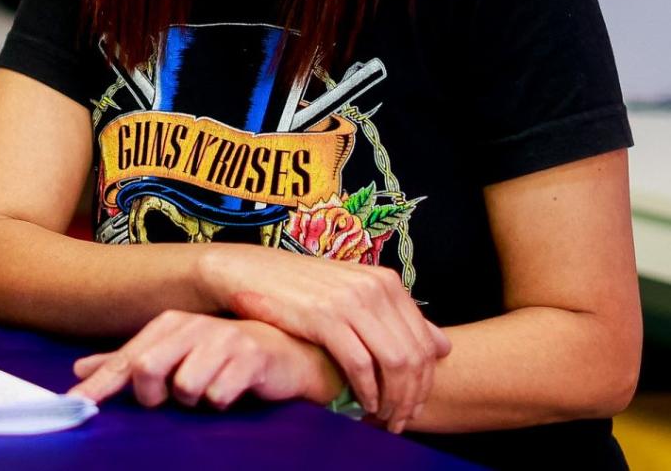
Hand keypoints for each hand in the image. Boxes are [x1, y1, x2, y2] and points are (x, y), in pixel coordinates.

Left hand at [68, 310, 339, 410]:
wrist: (286, 355)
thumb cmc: (223, 356)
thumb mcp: (173, 356)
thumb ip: (127, 363)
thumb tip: (79, 370)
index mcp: (168, 325)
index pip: (124, 360)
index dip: (99, 385)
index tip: (73, 404)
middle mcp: (191, 326)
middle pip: (147, 369)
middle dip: (155, 394)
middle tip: (174, 397)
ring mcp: (221, 339)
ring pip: (185, 386)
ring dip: (196, 399)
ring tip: (213, 387)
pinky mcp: (250, 356)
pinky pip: (219, 394)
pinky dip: (222, 401)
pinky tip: (235, 388)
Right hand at [201, 243, 450, 431]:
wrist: (247, 271)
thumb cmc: (298, 287)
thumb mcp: (352, 294)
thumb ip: (396, 317)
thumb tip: (443, 344)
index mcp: (385, 281)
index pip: (426, 342)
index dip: (426, 382)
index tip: (412, 405)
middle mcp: (374, 287)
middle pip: (414, 356)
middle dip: (412, 397)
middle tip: (400, 420)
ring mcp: (350, 300)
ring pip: (394, 362)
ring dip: (393, 399)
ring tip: (383, 418)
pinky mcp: (324, 316)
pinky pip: (360, 364)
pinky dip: (367, 391)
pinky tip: (363, 404)